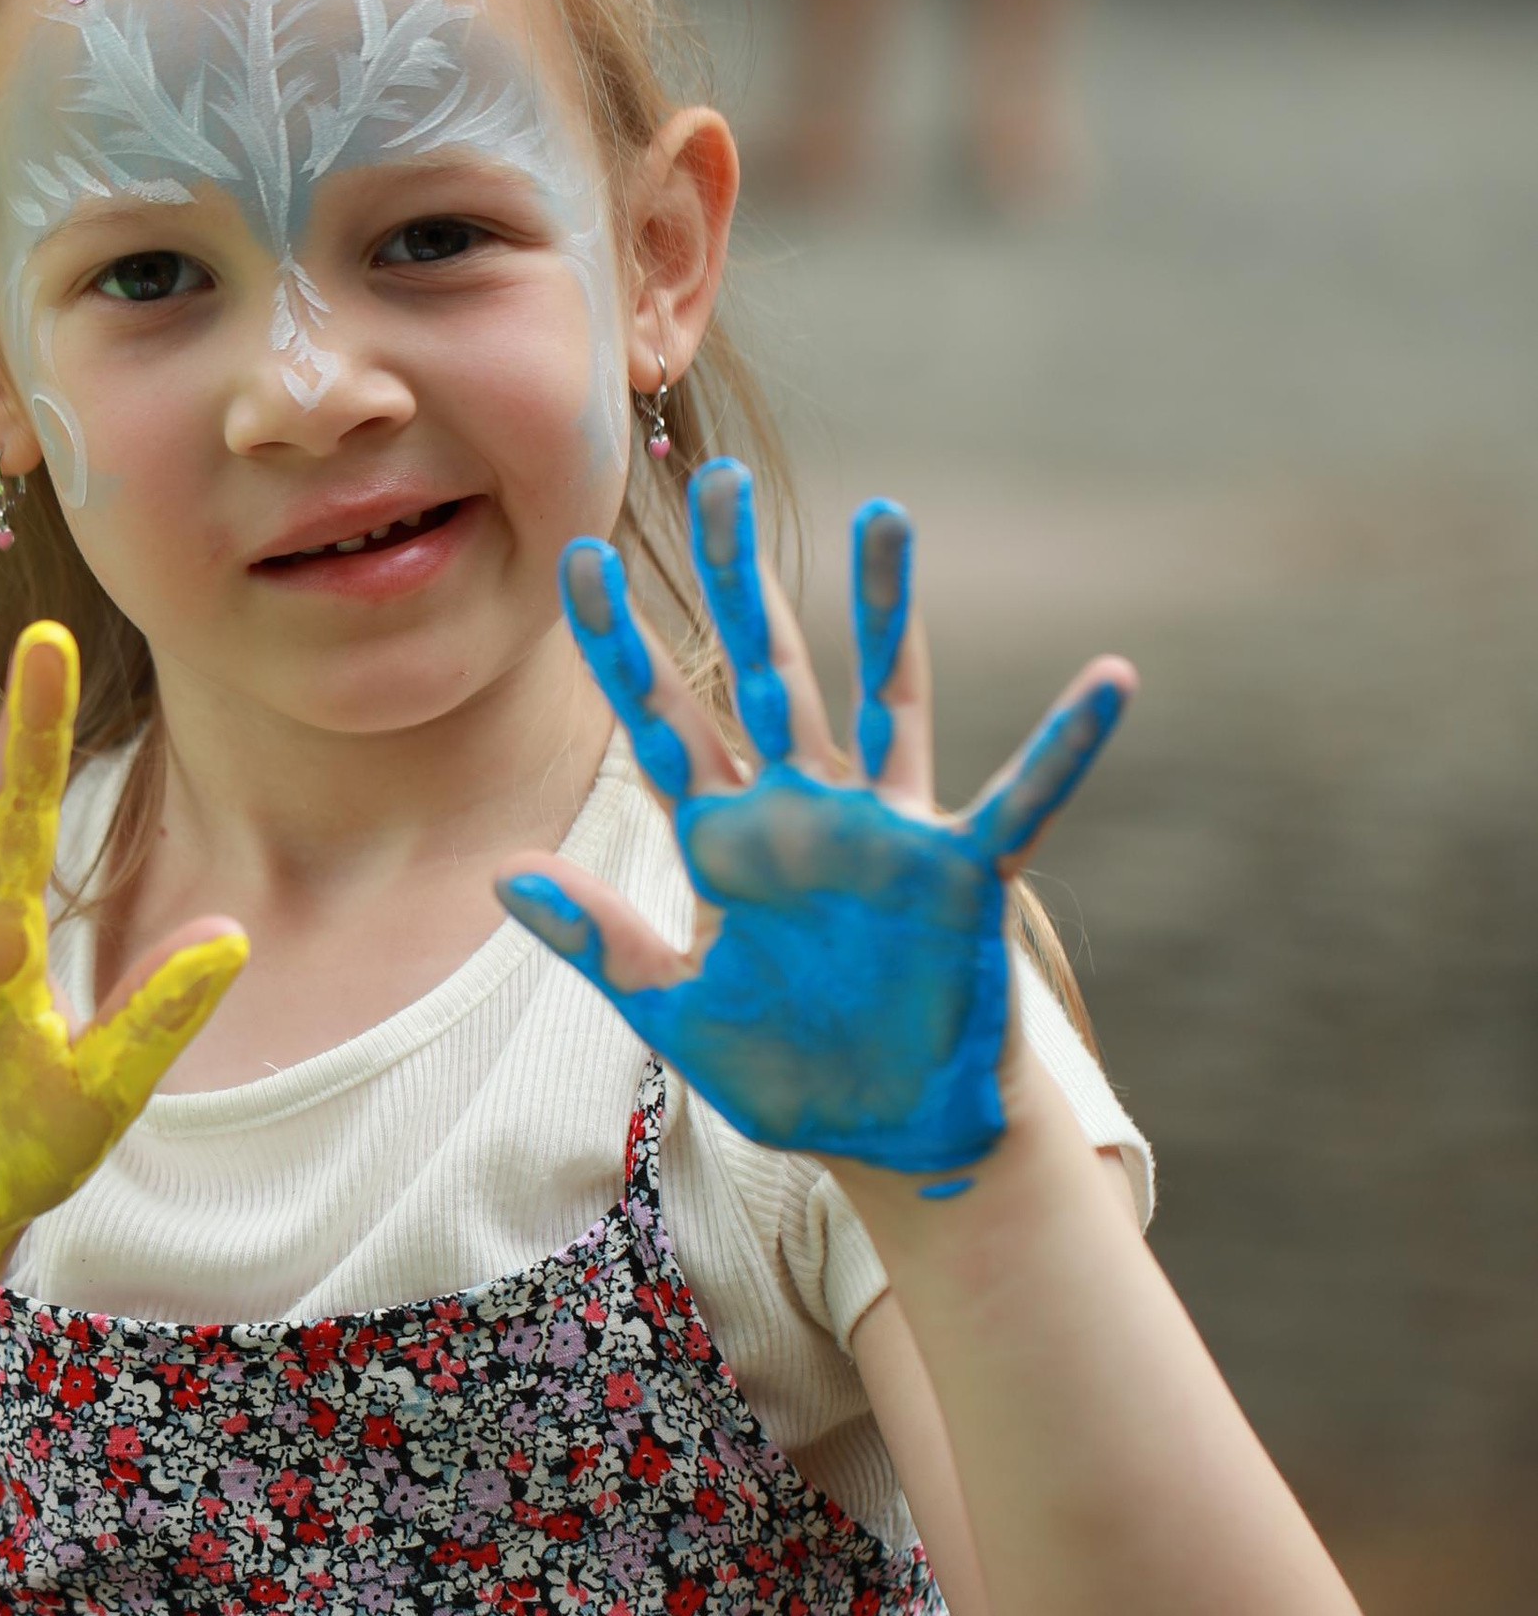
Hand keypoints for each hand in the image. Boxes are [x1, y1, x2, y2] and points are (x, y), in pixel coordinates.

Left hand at [496, 460, 1127, 1189]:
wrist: (887, 1134)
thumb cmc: (790, 1072)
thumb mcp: (672, 1009)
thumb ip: (600, 939)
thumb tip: (507, 872)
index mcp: (727, 842)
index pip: (660, 724)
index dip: (620, 648)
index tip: (576, 563)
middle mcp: (803, 814)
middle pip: (762, 672)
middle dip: (734, 581)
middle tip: (712, 481)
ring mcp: (885, 834)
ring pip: (882, 695)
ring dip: (885, 609)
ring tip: (883, 514)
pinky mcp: (960, 876)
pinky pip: (1022, 798)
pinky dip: (1066, 745)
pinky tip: (1109, 681)